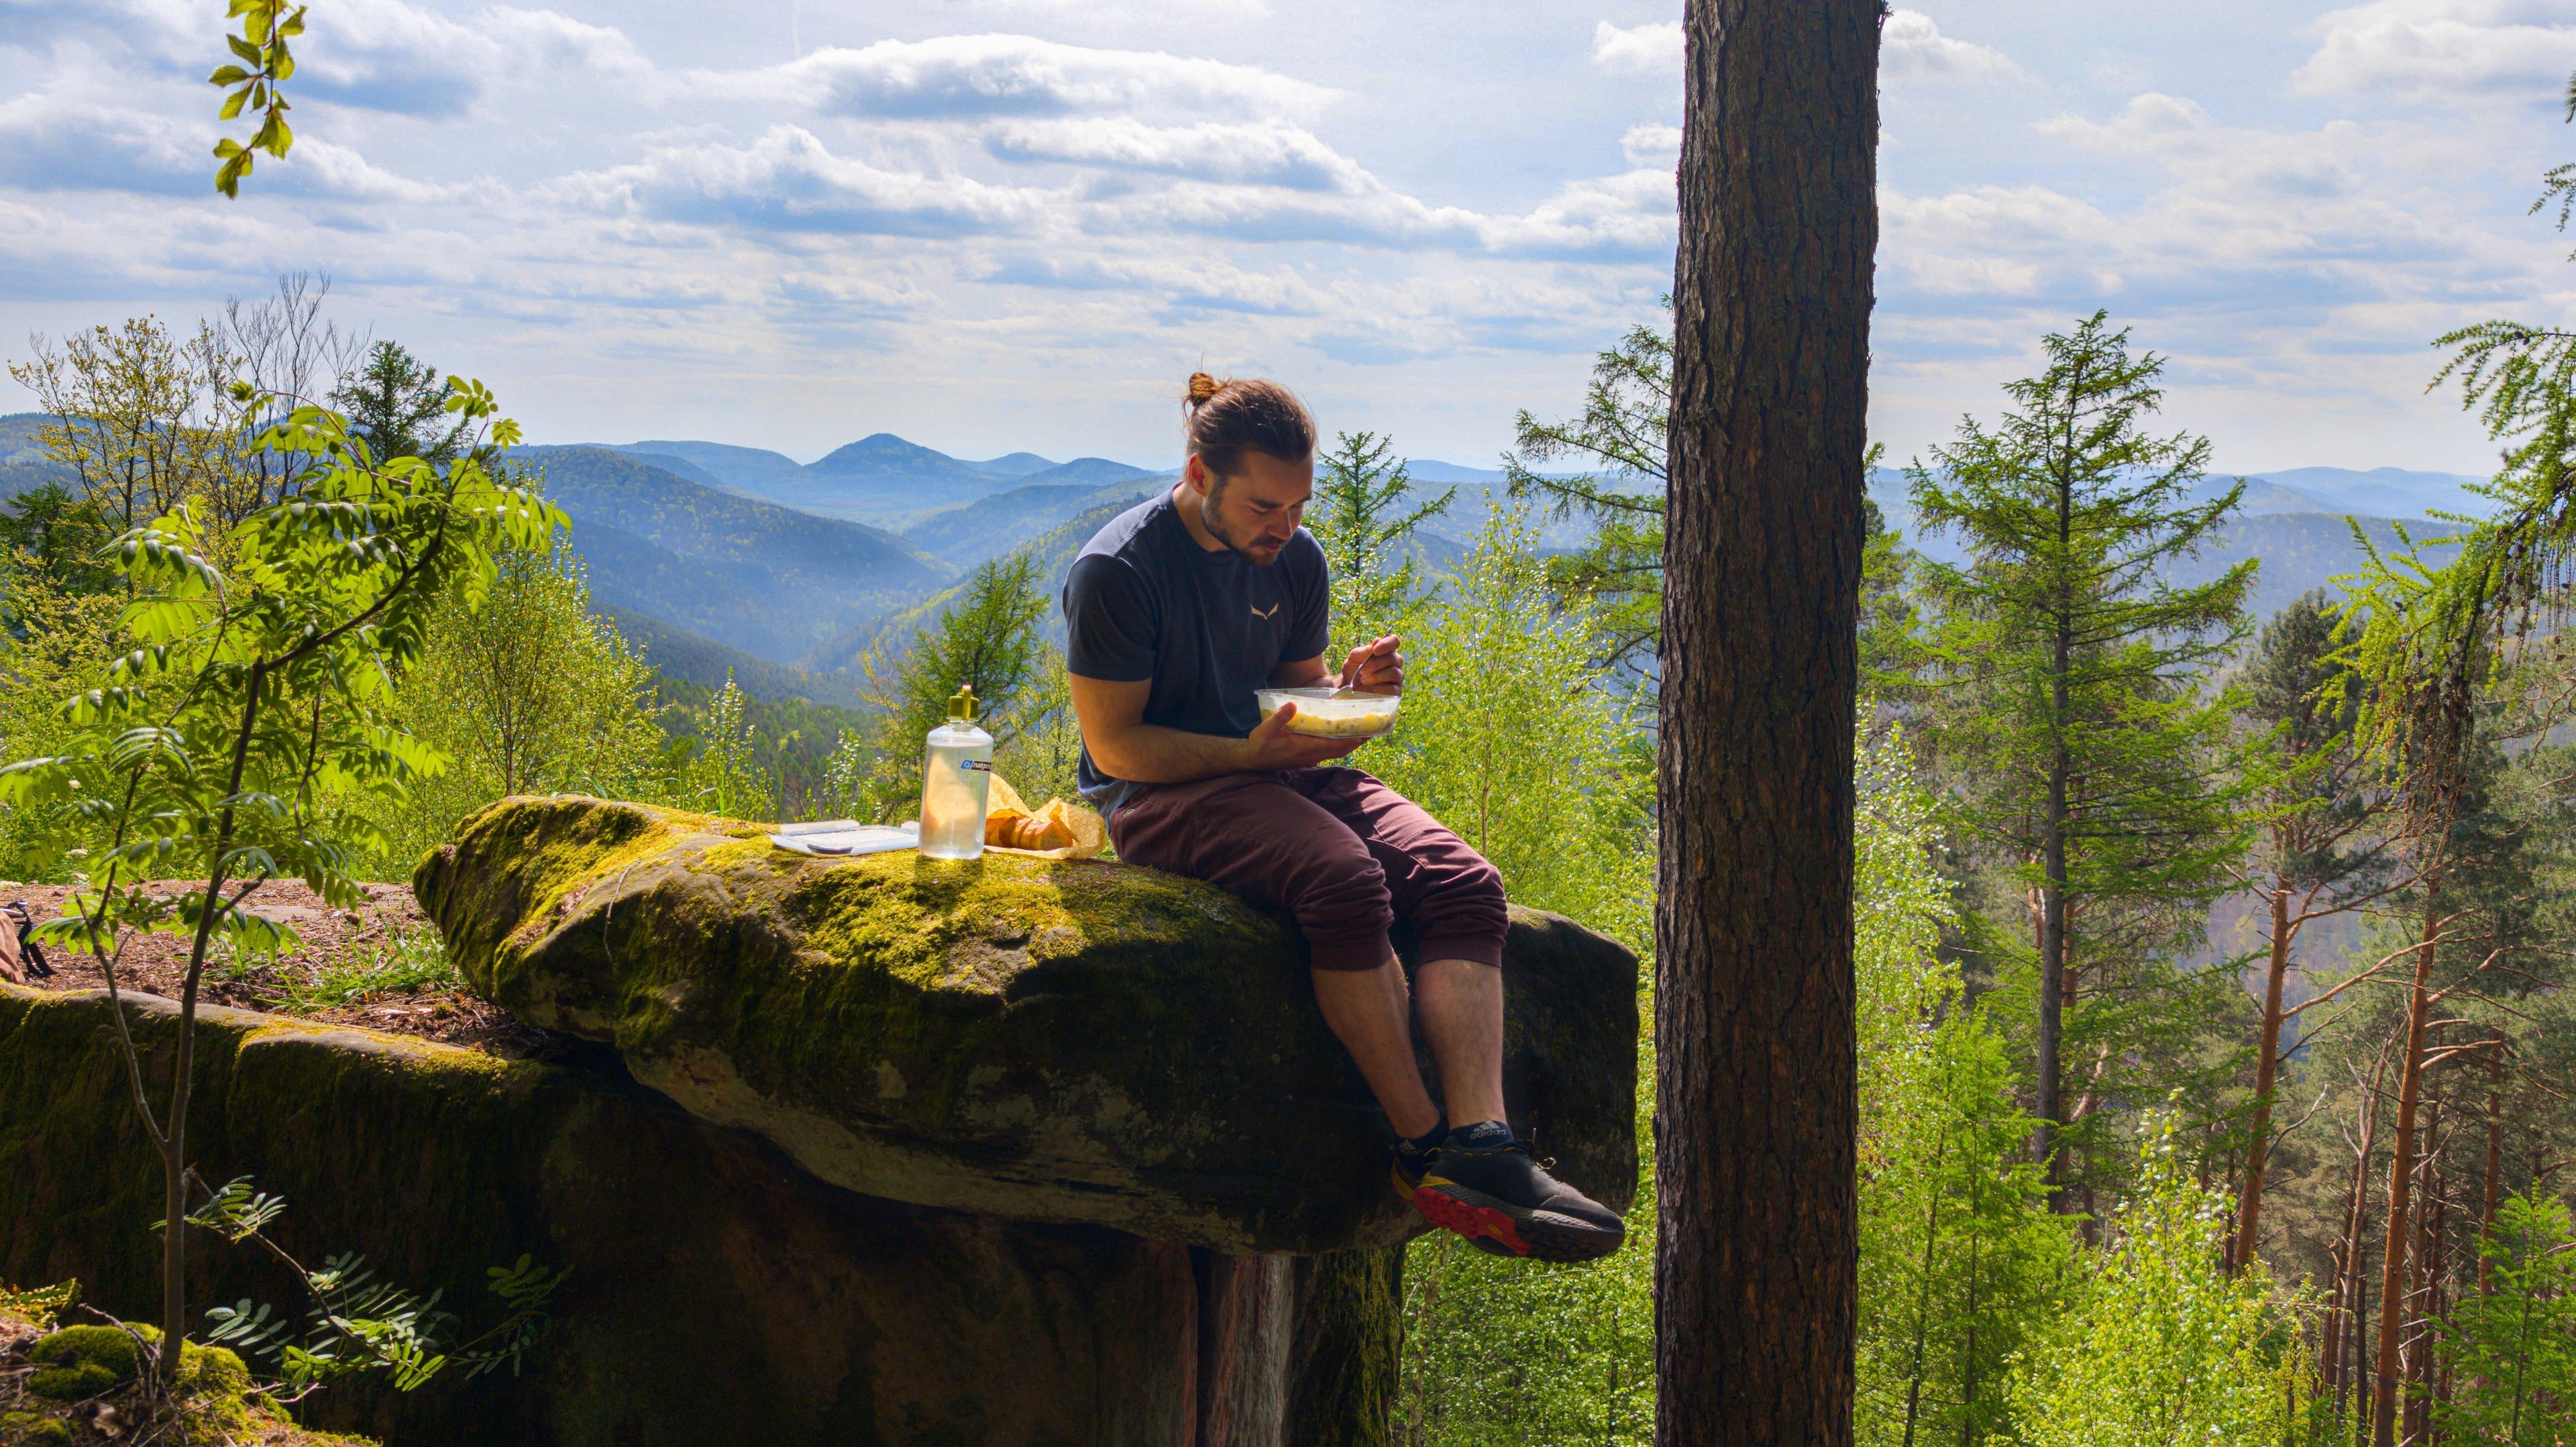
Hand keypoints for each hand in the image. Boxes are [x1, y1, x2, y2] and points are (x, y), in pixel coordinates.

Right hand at [1243, 702, 1364, 768]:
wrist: (1252, 760)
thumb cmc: (1260, 744)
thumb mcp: (1266, 728)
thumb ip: (1281, 717)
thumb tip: (1293, 704)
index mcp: (1303, 748)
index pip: (1333, 745)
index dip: (1350, 740)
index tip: (1365, 733)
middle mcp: (1310, 756)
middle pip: (1340, 750)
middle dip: (1356, 742)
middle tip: (1371, 731)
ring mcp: (1309, 759)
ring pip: (1335, 753)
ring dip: (1348, 744)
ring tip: (1361, 733)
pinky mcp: (1307, 759)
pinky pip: (1328, 753)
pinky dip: (1338, 746)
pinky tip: (1341, 737)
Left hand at [1338, 634, 1403, 694]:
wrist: (1348, 688)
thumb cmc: (1353, 670)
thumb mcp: (1355, 657)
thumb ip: (1366, 650)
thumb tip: (1377, 640)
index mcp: (1386, 651)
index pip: (1394, 641)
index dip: (1387, 644)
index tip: (1375, 651)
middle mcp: (1395, 663)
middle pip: (1393, 658)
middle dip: (1375, 664)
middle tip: (1362, 669)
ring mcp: (1397, 678)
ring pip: (1393, 673)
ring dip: (1376, 676)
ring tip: (1363, 679)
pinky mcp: (1395, 692)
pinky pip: (1392, 689)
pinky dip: (1378, 688)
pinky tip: (1369, 689)